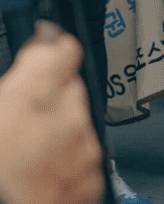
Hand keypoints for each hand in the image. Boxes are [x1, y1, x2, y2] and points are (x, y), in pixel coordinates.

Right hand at [0, 23, 103, 203]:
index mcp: (30, 95)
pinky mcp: (92, 178)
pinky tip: (41, 178)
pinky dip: (67, 163)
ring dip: (59, 132)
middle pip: (69, 88)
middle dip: (52, 98)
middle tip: (22, 123)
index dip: (52, 46)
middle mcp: (65, 115)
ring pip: (77, 123)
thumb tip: (22, 74)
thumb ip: (11, 89)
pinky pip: (83, 157)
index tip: (46, 45)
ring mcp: (82, 147)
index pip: (61, 47)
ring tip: (26, 158)